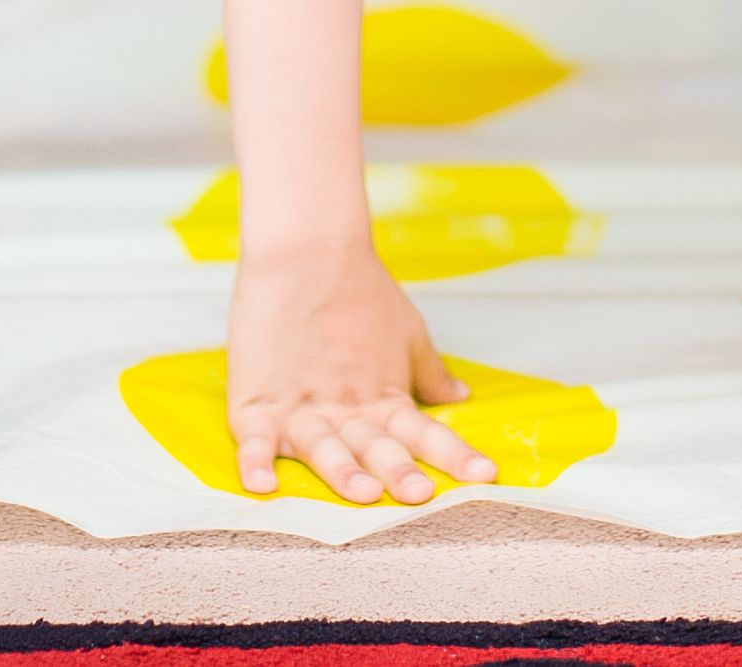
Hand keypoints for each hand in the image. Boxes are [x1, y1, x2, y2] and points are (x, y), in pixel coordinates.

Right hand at [225, 239, 497, 503]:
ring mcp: (301, 407)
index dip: (456, 455)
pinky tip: (262, 485)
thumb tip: (459, 396)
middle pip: (375, 446)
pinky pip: (254, 439)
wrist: (305, 247)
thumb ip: (428, 372)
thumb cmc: (359, 289)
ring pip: (323, 447)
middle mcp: (347, 408)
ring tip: (360, 491)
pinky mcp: (257, 402)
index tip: (486, 477)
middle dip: (398, 471)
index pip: (426, 433)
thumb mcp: (405, 332)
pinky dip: (255, 462)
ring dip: (341, 471)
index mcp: (385, 396)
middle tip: (419, 494)